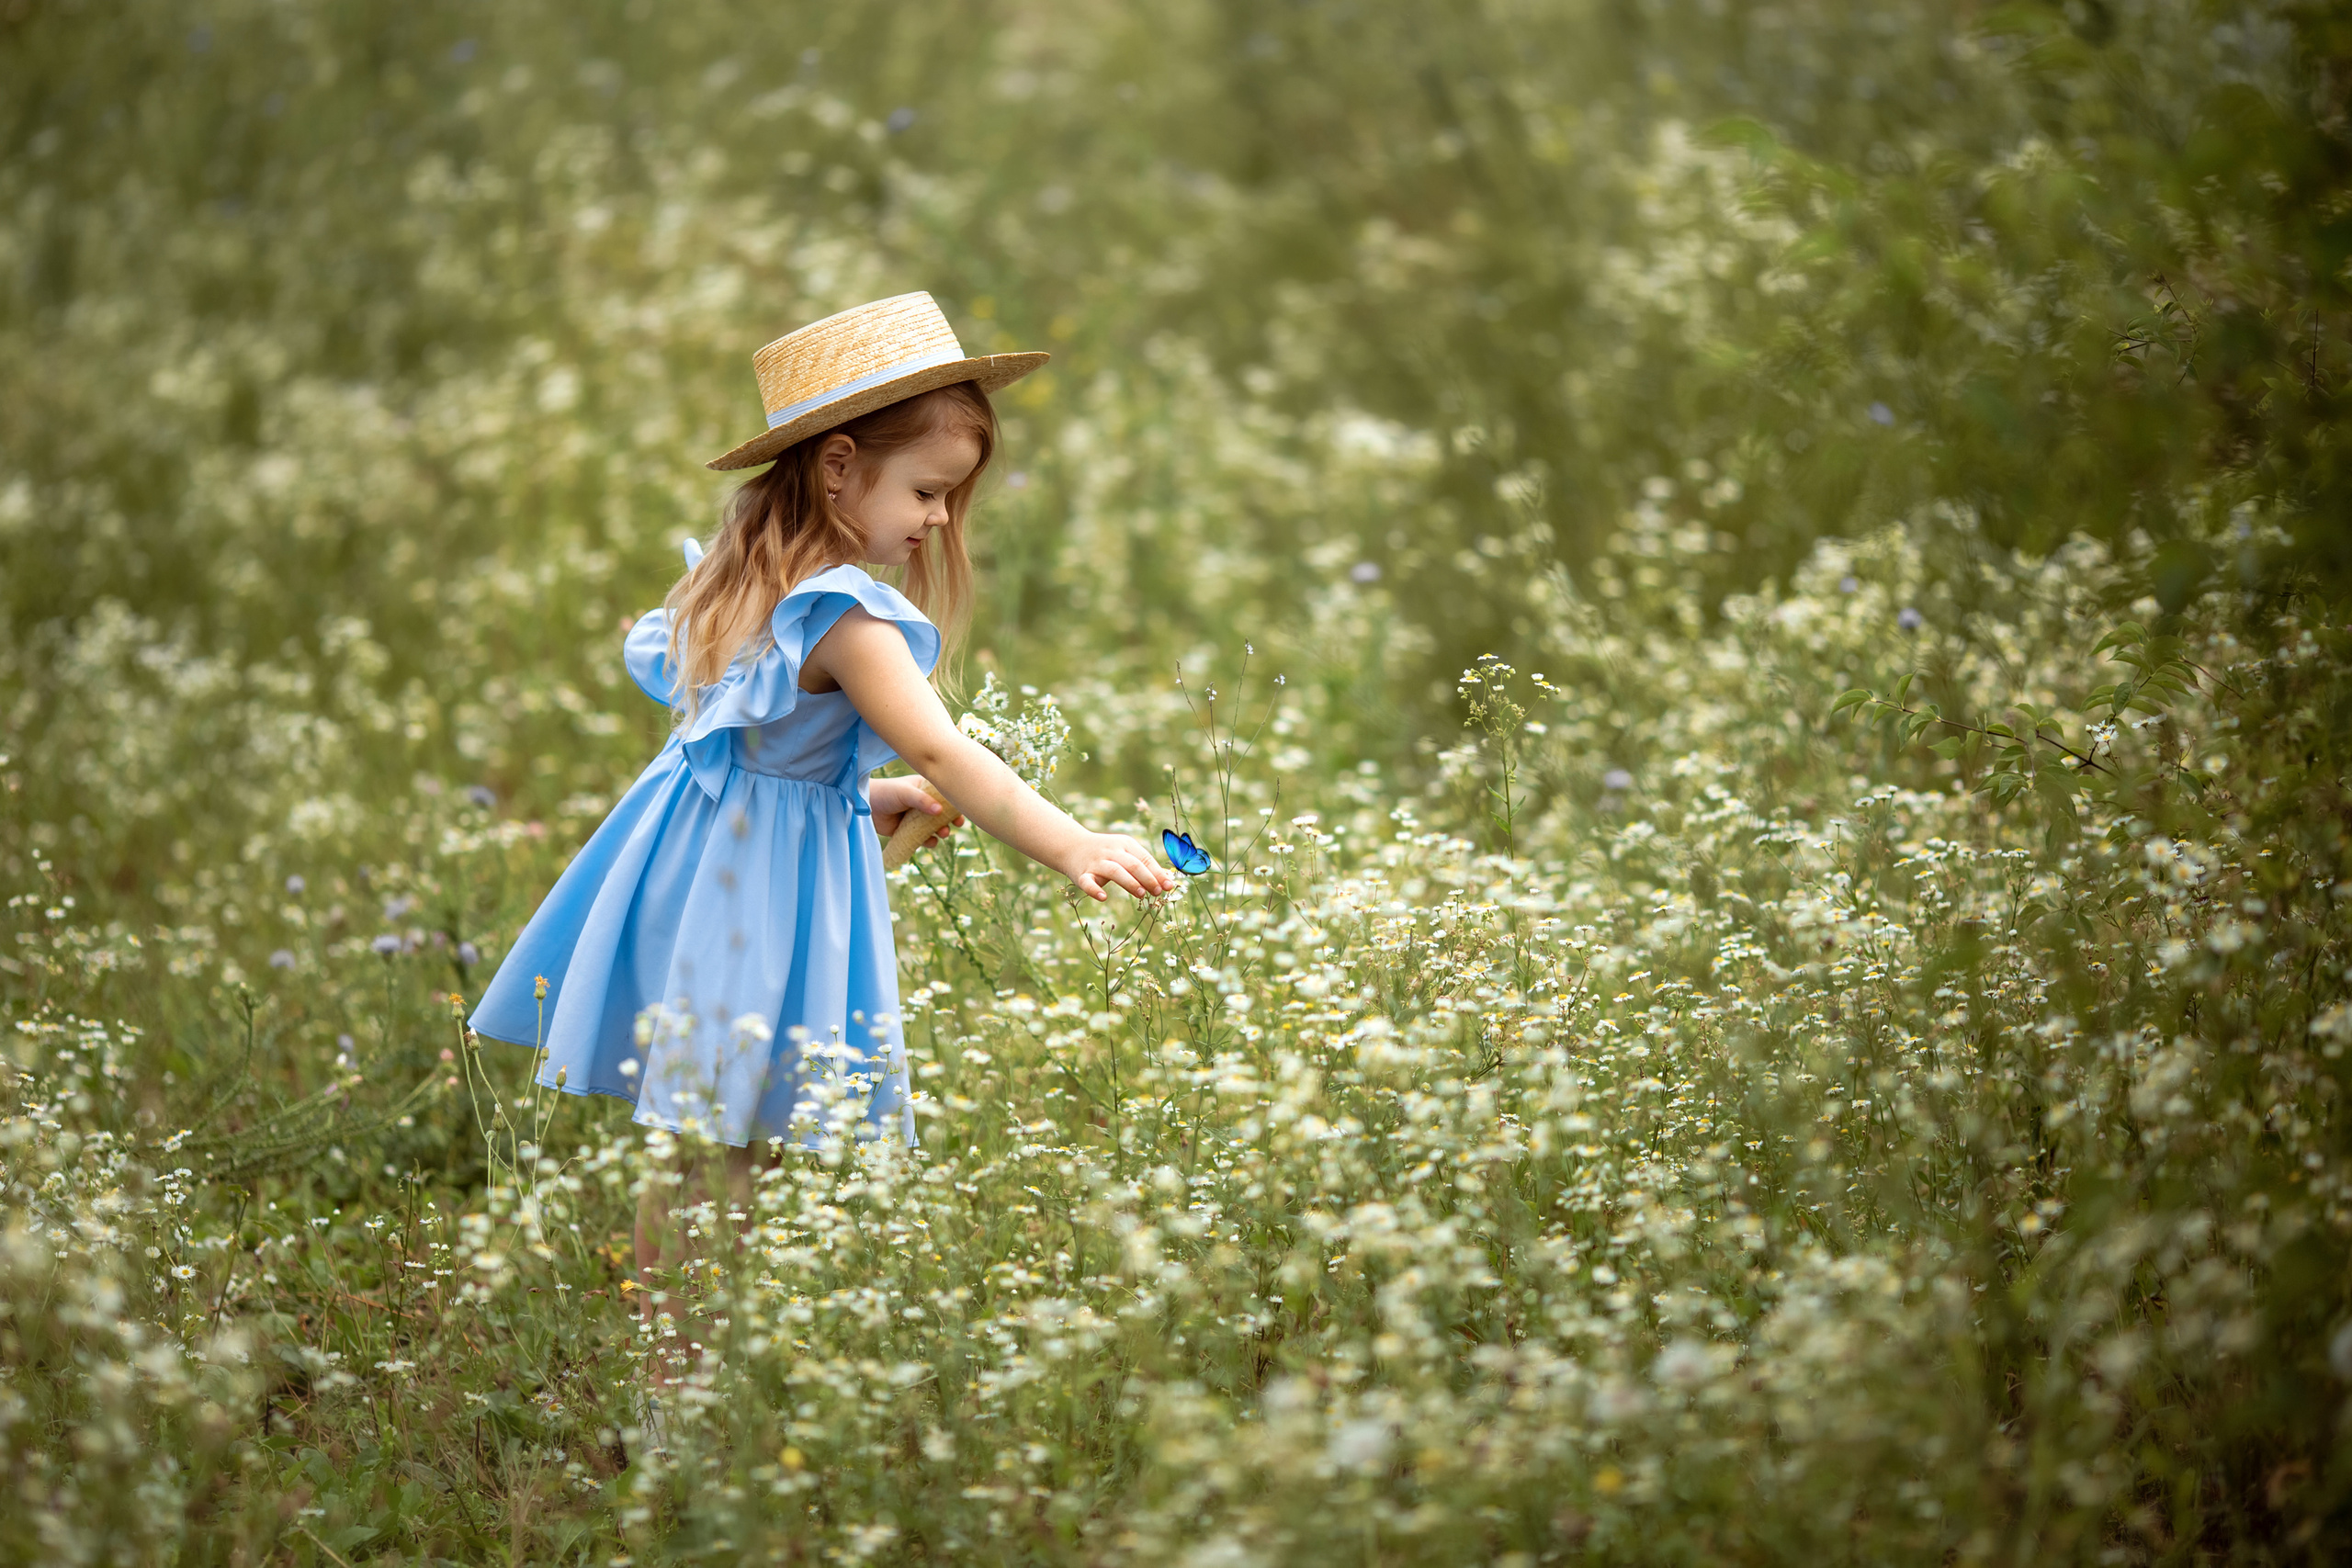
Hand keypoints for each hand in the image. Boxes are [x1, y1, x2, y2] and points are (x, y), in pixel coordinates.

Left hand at [869, 775, 960, 849]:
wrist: (865, 806)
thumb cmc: (886, 792)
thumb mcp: (905, 793)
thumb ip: (922, 801)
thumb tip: (940, 811)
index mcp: (925, 788)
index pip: (946, 794)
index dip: (956, 803)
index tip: (962, 810)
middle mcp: (924, 803)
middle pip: (944, 812)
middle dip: (951, 819)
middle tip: (956, 824)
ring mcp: (917, 818)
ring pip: (935, 827)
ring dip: (942, 831)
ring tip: (942, 833)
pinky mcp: (909, 831)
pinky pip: (924, 838)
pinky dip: (929, 842)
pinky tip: (929, 842)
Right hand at [1057, 831, 1176, 901]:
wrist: (1072, 846)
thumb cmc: (1107, 853)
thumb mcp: (1126, 853)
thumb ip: (1145, 865)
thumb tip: (1167, 880)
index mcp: (1125, 845)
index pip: (1144, 858)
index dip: (1158, 873)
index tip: (1169, 886)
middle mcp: (1111, 852)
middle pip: (1133, 864)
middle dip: (1148, 878)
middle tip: (1158, 892)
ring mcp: (1096, 862)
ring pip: (1114, 871)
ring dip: (1130, 882)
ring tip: (1141, 894)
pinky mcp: (1082, 874)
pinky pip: (1087, 882)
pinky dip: (1094, 890)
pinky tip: (1103, 897)